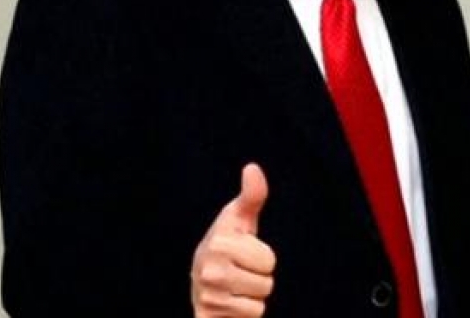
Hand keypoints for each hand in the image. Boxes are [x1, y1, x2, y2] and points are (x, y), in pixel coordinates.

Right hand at [190, 163, 275, 317]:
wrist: (200, 283)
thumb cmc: (226, 247)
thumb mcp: (238, 220)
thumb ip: (251, 196)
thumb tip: (253, 167)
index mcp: (218, 243)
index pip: (269, 261)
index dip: (261, 258)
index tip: (244, 253)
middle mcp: (209, 270)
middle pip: (266, 284)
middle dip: (258, 280)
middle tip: (240, 272)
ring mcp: (208, 296)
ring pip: (259, 304)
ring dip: (252, 298)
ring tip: (235, 287)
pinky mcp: (208, 316)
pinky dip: (244, 315)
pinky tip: (230, 304)